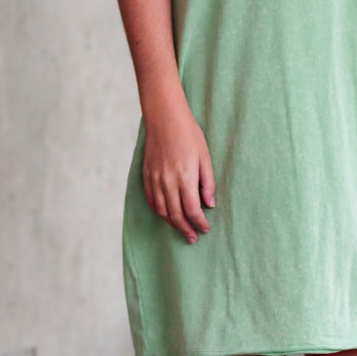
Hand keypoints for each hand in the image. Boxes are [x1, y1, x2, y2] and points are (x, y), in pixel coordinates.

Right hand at [141, 99, 216, 243]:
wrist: (164, 118)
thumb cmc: (189, 134)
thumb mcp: (205, 156)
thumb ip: (208, 182)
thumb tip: (210, 203)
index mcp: (185, 177)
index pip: (192, 210)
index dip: (200, 222)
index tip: (206, 228)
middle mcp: (168, 181)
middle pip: (176, 215)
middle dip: (186, 229)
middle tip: (194, 238)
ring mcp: (155, 179)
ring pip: (162, 210)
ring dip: (172, 223)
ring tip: (182, 230)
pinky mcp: (146, 175)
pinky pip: (152, 200)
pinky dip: (159, 211)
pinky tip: (166, 215)